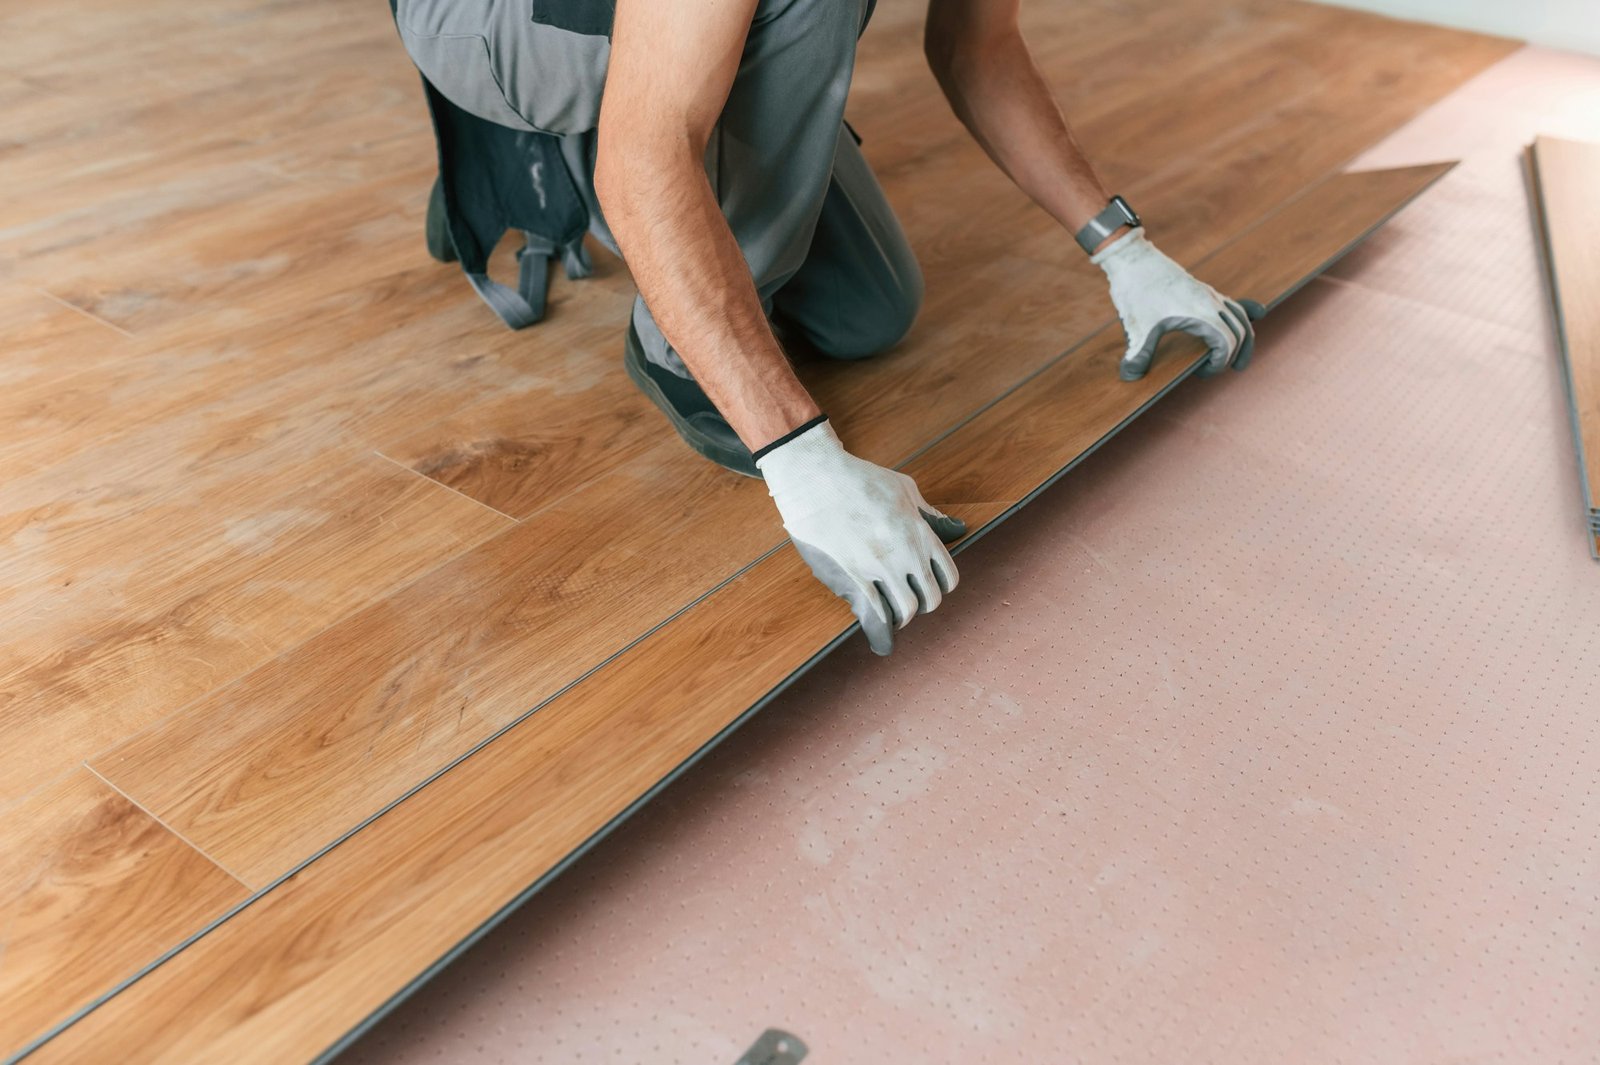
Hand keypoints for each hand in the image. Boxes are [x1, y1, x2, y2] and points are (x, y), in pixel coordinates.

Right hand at [755, 418, 963, 655]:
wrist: (815, 478)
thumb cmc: (859, 480)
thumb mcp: (904, 490)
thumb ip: (931, 515)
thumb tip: (960, 528)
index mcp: (921, 532)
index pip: (947, 576)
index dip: (938, 587)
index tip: (924, 589)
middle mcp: (906, 553)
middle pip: (930, 598)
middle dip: (920, 606)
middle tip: (905, 605)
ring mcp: (881, 569)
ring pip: (906, 612)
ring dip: (900, 619)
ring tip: (890, 618)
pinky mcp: (854, 581)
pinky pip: (876, 620)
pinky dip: (882, 637)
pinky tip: (883, 645)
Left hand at [1092, 227, 1266, 380]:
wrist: (1132, 256)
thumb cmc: (1136, 290)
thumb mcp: (1137, 326)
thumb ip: (1138, 354)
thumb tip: (1129, 377)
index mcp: (1200, 313)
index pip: (1227, 343)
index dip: (1220, 363)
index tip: (1202, 372)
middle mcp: (1211, 301)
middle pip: (1241, 331)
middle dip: (1237, 354)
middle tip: (1219, 370)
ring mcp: (1209, 293)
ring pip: (1240, 316)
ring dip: (1244, 337)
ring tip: (1239, 359)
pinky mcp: (1202, 288)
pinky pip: (1232, 302)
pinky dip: (1245, 314)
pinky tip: (1258, 314)